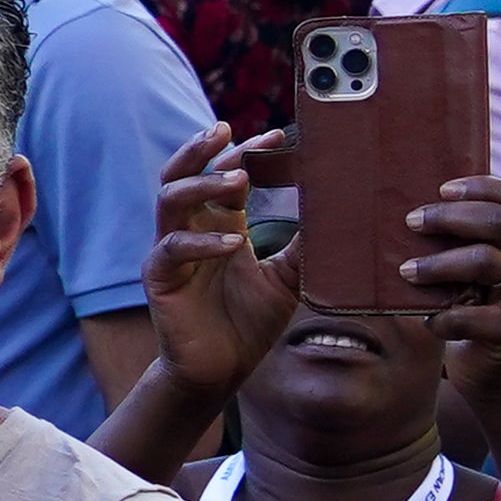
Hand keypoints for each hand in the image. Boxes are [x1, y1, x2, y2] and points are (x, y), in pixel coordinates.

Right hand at [138, 123, 298, 401]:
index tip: (277, 136)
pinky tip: (233, 242)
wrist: (222, 370)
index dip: (246, 153)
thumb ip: (303, 247)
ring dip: (202, 184)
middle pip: (181, 174)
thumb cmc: (249, 323)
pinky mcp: (160, 278)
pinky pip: (172, 248)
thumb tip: (339, 215)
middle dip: (200, 150)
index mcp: (217, 225)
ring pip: (170, 200)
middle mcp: (189, 231)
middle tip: (226, 131)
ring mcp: (170, 252)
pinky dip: (203, 241)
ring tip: (236, 177)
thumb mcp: (287, 278)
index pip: (223, 176)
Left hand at [403, 173, 500, 417]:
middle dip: (451, 217)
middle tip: (412, 222)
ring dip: (439, 264)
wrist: (496, 369)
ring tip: (406, 271)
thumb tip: (407, 212)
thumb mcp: (475, 270)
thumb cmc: (474, 307)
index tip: (443, 189)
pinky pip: (475, 318)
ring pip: (487, 263)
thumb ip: (461, 242)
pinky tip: (427, 320)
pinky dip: (444, 317)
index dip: (485, 188)